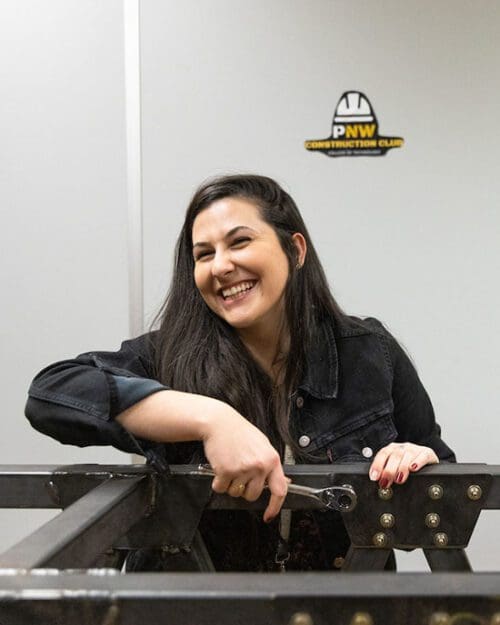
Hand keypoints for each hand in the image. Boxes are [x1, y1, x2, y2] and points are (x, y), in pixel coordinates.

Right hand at [200, 405, 287, 522]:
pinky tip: (220, 466)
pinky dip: (218, 482)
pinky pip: (221, 488)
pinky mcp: (226, 471)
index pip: (280, 489)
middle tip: (240, 473)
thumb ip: (271, 464)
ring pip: (235, 493)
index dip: (275, 506)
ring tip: (230, 464)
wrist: (219, 422)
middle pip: (252, 495)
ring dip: (230, 484)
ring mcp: (243, 469)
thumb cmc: (239, 432)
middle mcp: (259, 465)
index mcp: (271, 459)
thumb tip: (284, 482)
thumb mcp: (262, 444)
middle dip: (244, 489)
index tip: (269, 515)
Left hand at [369, 442, 438, 487]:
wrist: (427, 461)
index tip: (374, 477)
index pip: (383, 454)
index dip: (377, 465)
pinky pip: (423, 455)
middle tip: (386, 482)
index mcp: (393, 449)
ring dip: (402, 468)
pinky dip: (418, 462)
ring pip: (408, 455)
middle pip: (395, 455)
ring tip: (398, 479)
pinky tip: (413, 468)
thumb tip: (378, 483)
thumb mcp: (396, 468)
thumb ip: (387, 473)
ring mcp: (416, 449)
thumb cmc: (408, 467)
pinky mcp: (428, 453)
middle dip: (389, 470)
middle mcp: (403, 447)